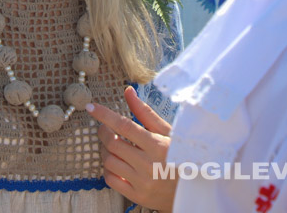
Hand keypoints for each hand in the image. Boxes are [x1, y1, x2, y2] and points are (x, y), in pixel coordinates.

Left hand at [86, 86, 175, 211]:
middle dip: (104, 132)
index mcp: (157, 145)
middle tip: (106, 128)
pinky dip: (108, 170)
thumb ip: (144, 113)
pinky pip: (111, 180)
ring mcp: (142, 182)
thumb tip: (128, 91)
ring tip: (114, 147)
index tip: (91, 107)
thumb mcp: (167, 132)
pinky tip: (117, 164)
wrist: (196, 189)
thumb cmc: (181, 156)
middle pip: (112, 143)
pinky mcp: (138, 196)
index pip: (124, 126)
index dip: (105, 115)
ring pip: (109, 161)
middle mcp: (148, 164)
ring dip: (106, 151)